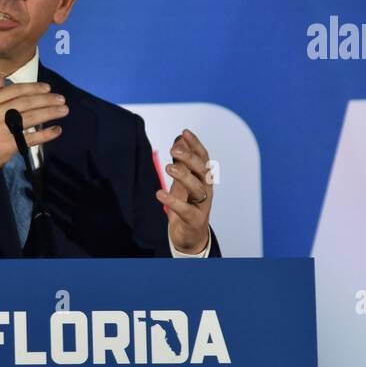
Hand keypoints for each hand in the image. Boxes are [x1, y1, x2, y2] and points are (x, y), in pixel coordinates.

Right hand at [0, 77, 67, 182]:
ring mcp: (1, 130)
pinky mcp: (7, 146)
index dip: (33, 88)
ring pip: (31, 117)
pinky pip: (31, 138)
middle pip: (26, 102)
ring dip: (51, 112)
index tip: (47, 87)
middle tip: (61, 98)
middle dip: (47, 99)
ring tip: (64, 110)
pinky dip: (46, 134)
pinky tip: (57, 130)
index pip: (15, 91)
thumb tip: (2, 79)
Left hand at [155, 128, 213, 253]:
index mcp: (204, 178)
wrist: (190, 234)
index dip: (195, 144)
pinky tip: (159, 193)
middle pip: (202, 170)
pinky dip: (172, 201)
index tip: (184, 132)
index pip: (203, 158)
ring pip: (197, 188)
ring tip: (168, 167)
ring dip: (183, 176)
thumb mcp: (183, 181)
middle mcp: (206, 189)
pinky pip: (185, 209)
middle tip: (173, 149)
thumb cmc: (187, 203)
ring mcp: (202, 205)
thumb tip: (179, 138)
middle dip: (189, 158)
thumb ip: (181, 161)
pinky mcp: (195, 220)